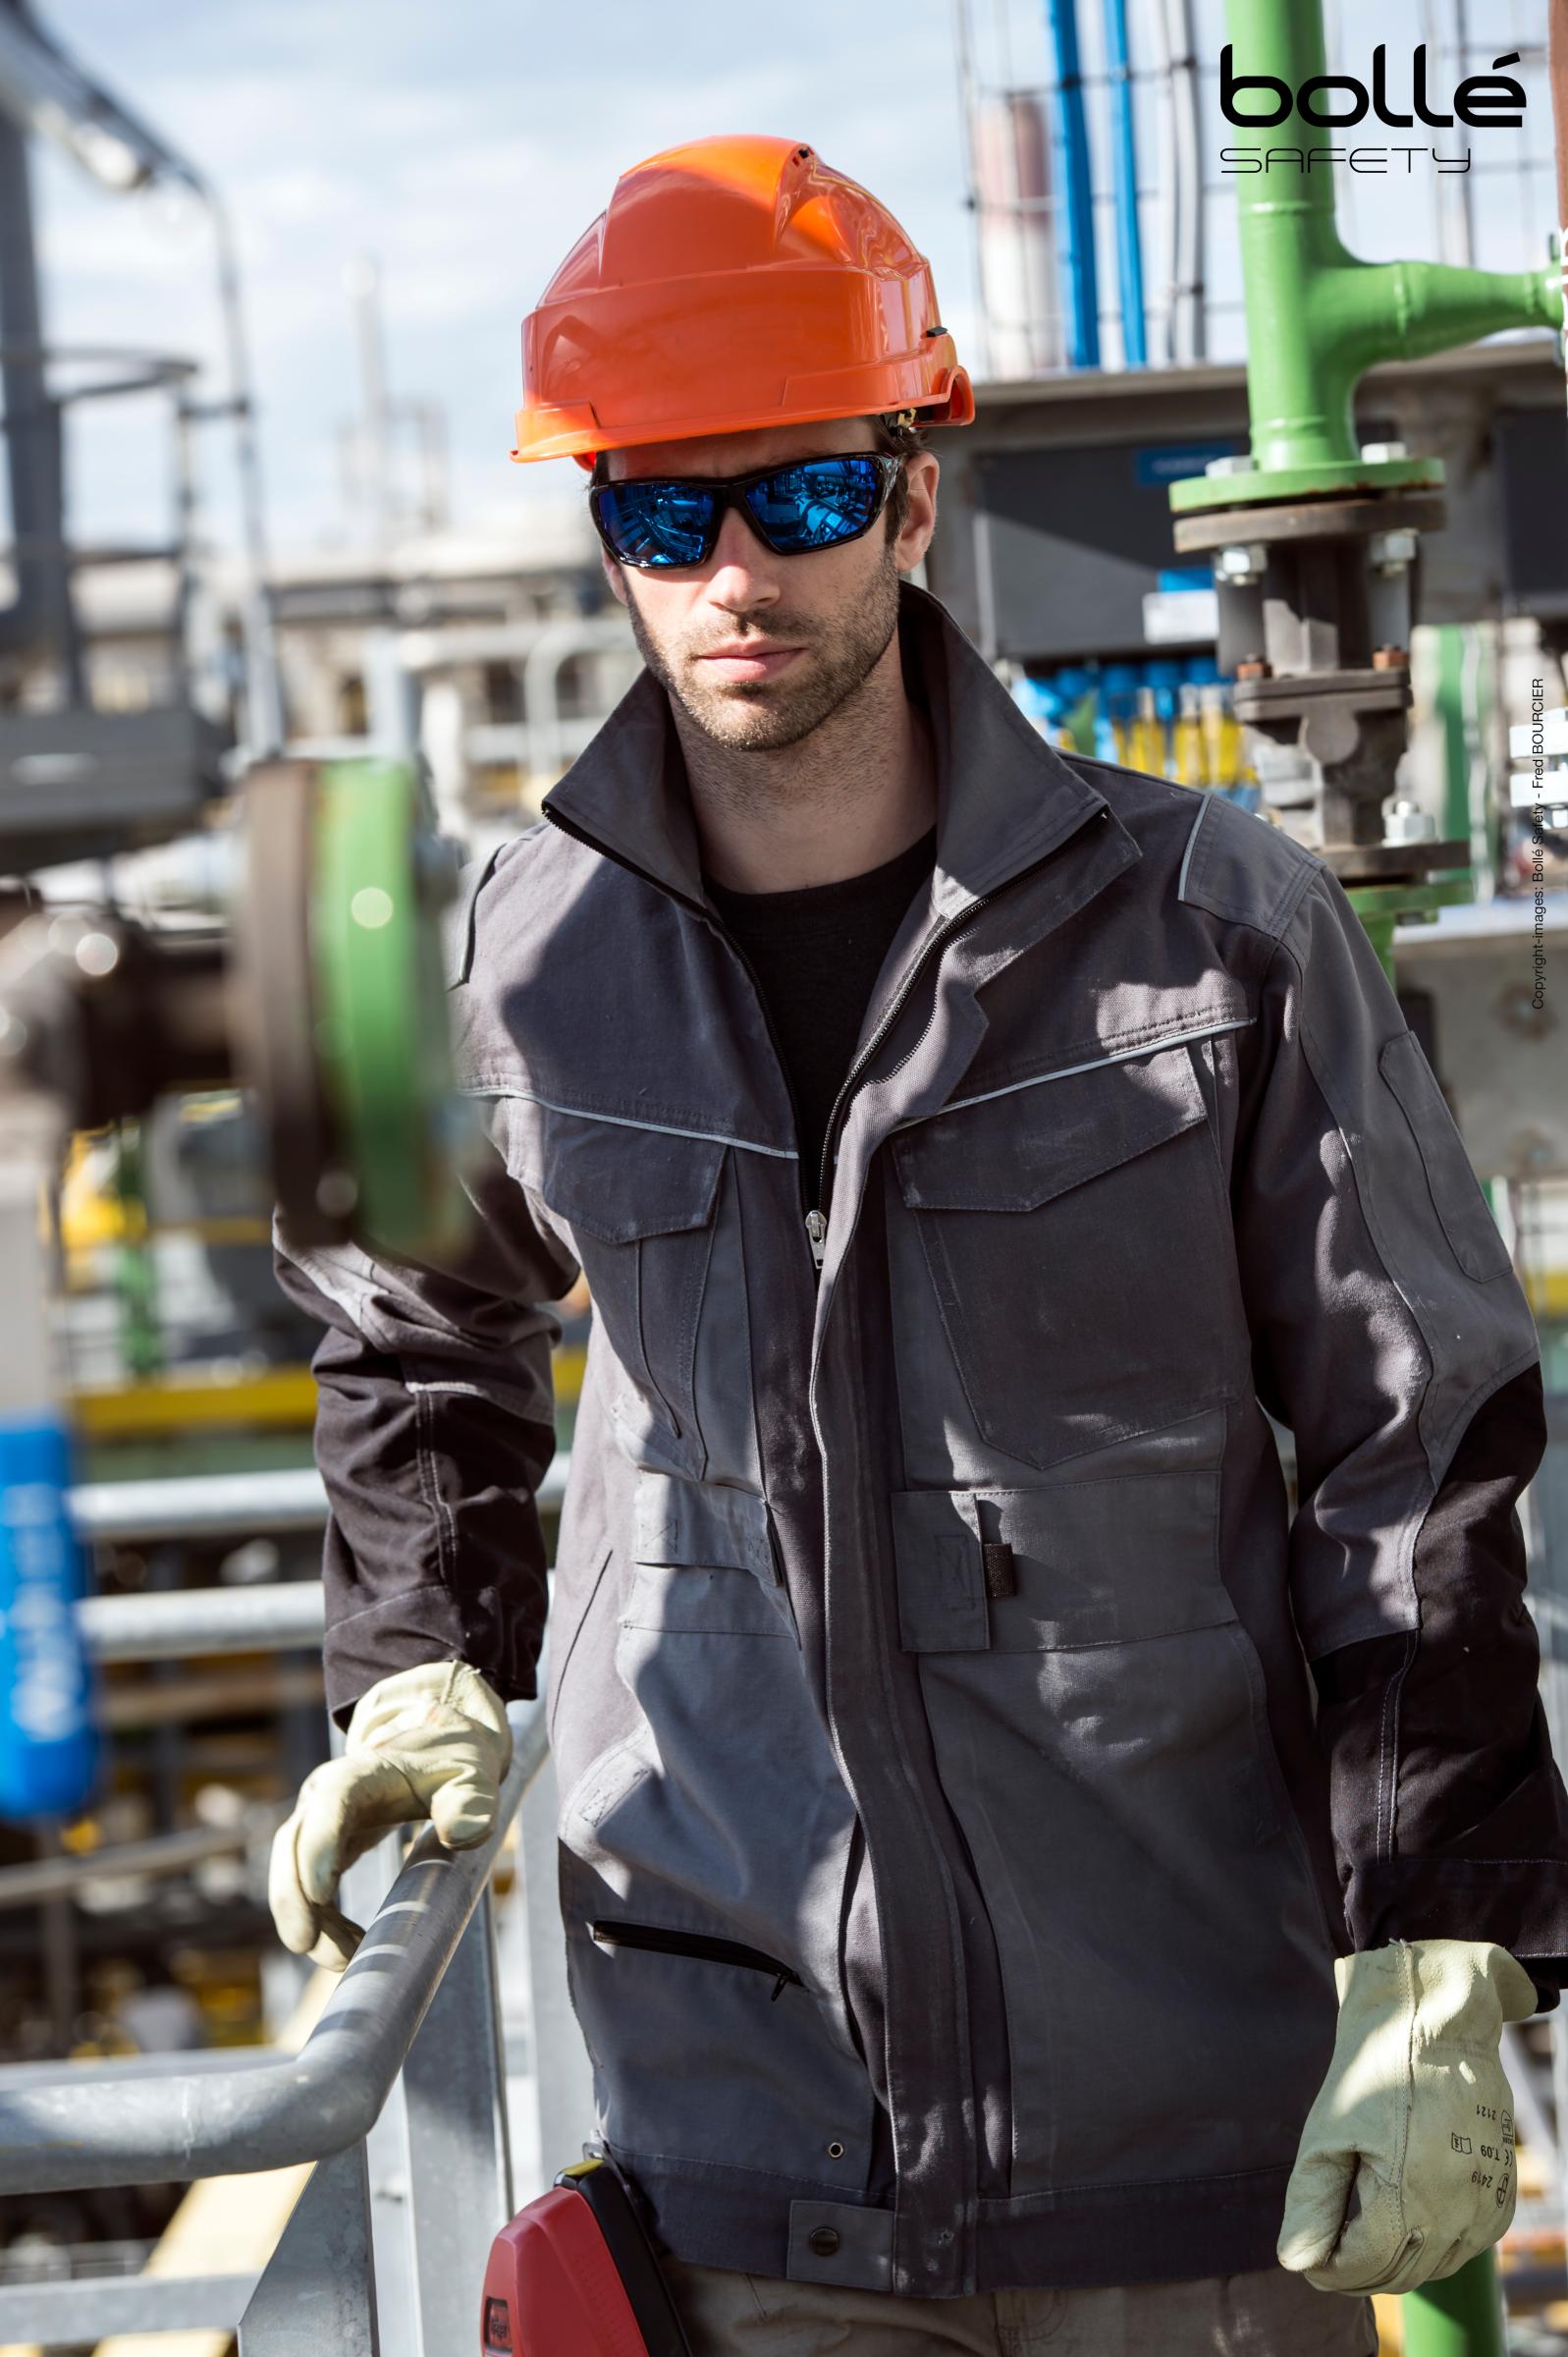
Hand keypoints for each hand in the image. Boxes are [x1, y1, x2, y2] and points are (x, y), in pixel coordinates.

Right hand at [269, 1660, 511, 1970]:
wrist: (436, 1748)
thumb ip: (472, 1800)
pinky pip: (308, 1888)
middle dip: (294, 1898)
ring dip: (310, 1920)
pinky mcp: (323, 1845)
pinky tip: (349, 1948)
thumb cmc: (453, 1761)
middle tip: (310, 1948)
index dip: (318, 1846)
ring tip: (347, 1961)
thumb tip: (465, 1833)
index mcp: (362, 1771)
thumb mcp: (473, 1774)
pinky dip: (322, 1922)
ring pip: (291, 1872)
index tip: (319, 1895)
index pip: (330, 1802)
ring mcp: (318, 1820)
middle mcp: (326, 1793)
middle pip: (293, 1843)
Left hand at [1278, 1938, 1536, 2293]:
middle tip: (1328, 2246)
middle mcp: (1455, 2216)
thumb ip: (1312, 2204)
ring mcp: (1485, 2207)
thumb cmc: (1375, 2071)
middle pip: (1399, 2274)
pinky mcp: (1502, 2194)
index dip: (1329, 2270)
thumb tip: (1296, 2262)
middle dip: (1358, 2268)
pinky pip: (1466, 2244)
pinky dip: (1434, 2243)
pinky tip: (1407, 2216)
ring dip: (1396, 2258)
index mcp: (1408, 2203)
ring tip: (1362, 2227)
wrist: (1436, 2023)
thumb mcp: (1328, 2132)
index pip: (1364, 2269)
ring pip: (1434, 2265)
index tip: (1308, 2258)